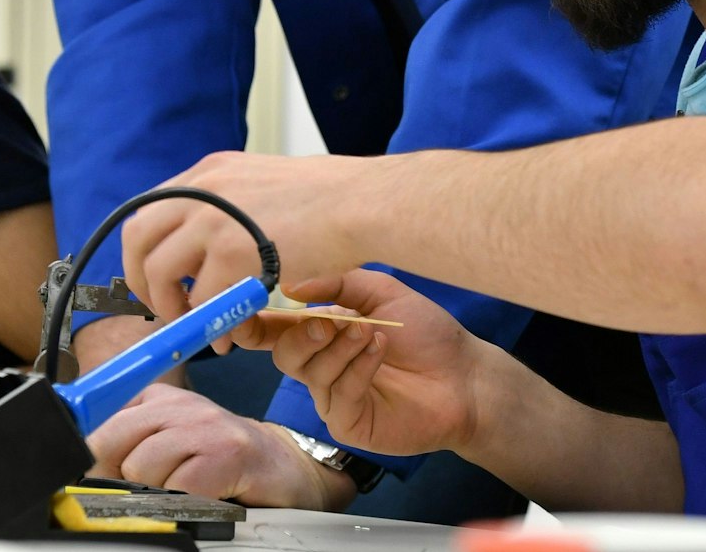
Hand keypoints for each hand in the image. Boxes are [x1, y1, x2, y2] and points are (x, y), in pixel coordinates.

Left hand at [85, 384, 355, 509]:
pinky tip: (201, 500)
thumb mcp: (169, 444)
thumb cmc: (222, 461)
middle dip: (117, 478)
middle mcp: (177, 404)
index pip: (98, 421)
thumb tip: (80, 473)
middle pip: (111, 442)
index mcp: (155, 399)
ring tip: (182, 494)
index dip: (89, 457)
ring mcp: (203, 425)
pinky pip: (180, 486)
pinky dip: (184, 504)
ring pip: (142, 466)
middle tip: (142, 494)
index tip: (89, 479)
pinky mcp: (228, 452)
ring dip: (155, 494)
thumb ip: (129, 448)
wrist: (285, 466)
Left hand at [122, 152, 369, 324]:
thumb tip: (208, 243)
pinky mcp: (231, 253)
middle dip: (142, 280)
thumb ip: (229, 206)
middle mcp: (202, 191)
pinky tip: (229, 337)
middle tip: (162, 307)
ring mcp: (213, 220)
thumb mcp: (261, 184)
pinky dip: (210, 326)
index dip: (143, 250)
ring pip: (161, 273)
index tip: (153, 277)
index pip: (148, 210)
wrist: (361, 202)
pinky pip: (202, 300)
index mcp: (208, 173)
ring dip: (171, 308)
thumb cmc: (329, 198)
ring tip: (196, 328)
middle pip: (138, 238)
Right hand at [234, 270, 497, 457]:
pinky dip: (356, 368)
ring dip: (339, 347)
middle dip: (301, 334)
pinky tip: (379, 351)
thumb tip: (291, 288)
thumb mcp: (381, 292)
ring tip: (372, 332)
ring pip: (310, 373)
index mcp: (322, 334)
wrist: (465, 375)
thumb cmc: (426, 334)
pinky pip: (336, 396)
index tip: (241, 313)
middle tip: (329, 321)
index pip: (274, 331)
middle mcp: (322, 367)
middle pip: (284, 354)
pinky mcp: (349, 423)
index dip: (252, 324)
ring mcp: (333, 398)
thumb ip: (336, 283)